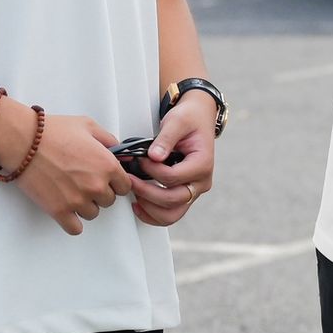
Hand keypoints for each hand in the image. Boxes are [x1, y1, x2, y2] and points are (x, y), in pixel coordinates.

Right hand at [0, 108, 133, 235]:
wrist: (23, 142)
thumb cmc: (53, 132)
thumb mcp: (88, 126)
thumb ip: (108, 139)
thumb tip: (118, 151)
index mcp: (107, 165)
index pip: (125, 186)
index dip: (116, 182)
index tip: (107, 180)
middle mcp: (96, 185)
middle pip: (109, 201)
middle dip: (100, 193)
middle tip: (85, 182)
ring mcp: (78, 200)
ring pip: (93, 214)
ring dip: (86, 206)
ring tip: (72, 192)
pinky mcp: (59, 211)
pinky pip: (75, 228)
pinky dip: (72, 222)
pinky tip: (67, 210)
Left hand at [130, 91, 219, 226]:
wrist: (198, 118)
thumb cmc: (190, 119)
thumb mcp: (177, 121)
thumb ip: (165, 138)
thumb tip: (153, 157)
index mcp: (202, 164)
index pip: (173, 177)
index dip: (151, 171)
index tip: (140, 160)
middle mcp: (201, 182)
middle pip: (172, 200)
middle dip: (146, 192)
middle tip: (129, 181)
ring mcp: (194, 190)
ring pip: (172, 214)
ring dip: (150, 209)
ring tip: (134, 196)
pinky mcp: (185, 194)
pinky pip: (171, 213)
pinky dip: (153, 214)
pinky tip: (139, 205)